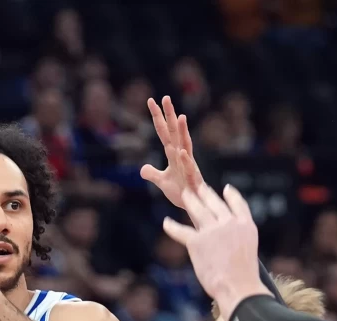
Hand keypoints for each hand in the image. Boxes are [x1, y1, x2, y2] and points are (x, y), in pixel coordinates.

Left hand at [140, 96, 204, 212]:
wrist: (194, 207)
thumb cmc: (181, 192)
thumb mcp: (162, 182)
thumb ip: (153, 174)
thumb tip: (143, 169)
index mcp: (173, 154)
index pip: (163, 132)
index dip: (157, 117)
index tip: (151, 100)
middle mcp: (181, 156)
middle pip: (174, 132)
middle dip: (170, 115)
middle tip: (165, 97)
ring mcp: (188, 166)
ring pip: (185, 145)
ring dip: (182, 132)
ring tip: (180, 117)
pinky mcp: (192, 179)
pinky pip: (188, 168)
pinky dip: (185, 160)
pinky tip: (181, 151)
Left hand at [161, 184, 266, 313]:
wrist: (238, 287)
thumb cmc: (245, 276)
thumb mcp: (249, 250)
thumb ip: (238, 238)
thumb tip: (227, 239)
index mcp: (245, 225)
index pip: (238, 203)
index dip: (232, 195)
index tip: (227, 189)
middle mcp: (229, 223)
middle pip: (215, 202)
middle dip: (206, 193)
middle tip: (199, 187)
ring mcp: (212, 230)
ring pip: (197, 210)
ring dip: (190, 200)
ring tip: (185, 194)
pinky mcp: (196, 242)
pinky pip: (180, 231)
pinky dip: (171, 226)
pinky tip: (166, 222)